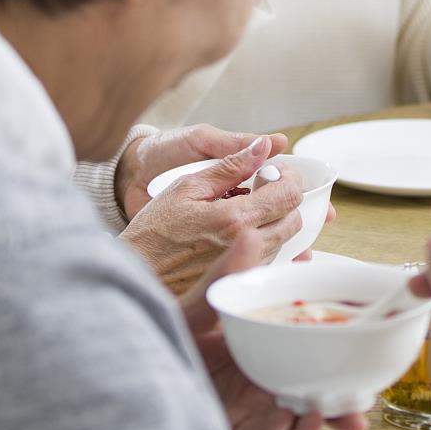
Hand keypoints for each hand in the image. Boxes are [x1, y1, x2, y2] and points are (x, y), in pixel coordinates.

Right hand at [119, 136, 306, 295]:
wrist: (137, 272)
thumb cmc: (154, 230)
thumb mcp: (186, 187)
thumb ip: (229, 166)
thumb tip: (262, 146)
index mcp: (235, 218)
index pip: (288, 195)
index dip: (289, 178)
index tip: (276, 171)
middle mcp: (245, 247)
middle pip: (293, 221)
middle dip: (285, 200)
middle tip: (264, 188)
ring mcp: (244, 269)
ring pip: (284, 242)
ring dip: (275, 222)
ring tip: (248, 209)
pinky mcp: (238, 283)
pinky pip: (269, 262)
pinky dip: (266, 244)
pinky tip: (246, 234)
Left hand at [180, 231, 368, 429]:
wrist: (127, 382)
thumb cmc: (163, 343)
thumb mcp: (196, 309)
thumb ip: (225, 275)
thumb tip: (252, 234)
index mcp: (261, 349)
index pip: (308, 347)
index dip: (337, 346)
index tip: (365, 340)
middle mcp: (260, 381)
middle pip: (313, 390)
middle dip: (342, 398)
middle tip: (366, 399)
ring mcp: (249, 410)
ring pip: (295, 419)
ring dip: (320, 420)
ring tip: (336, 416)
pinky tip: (289, 416)